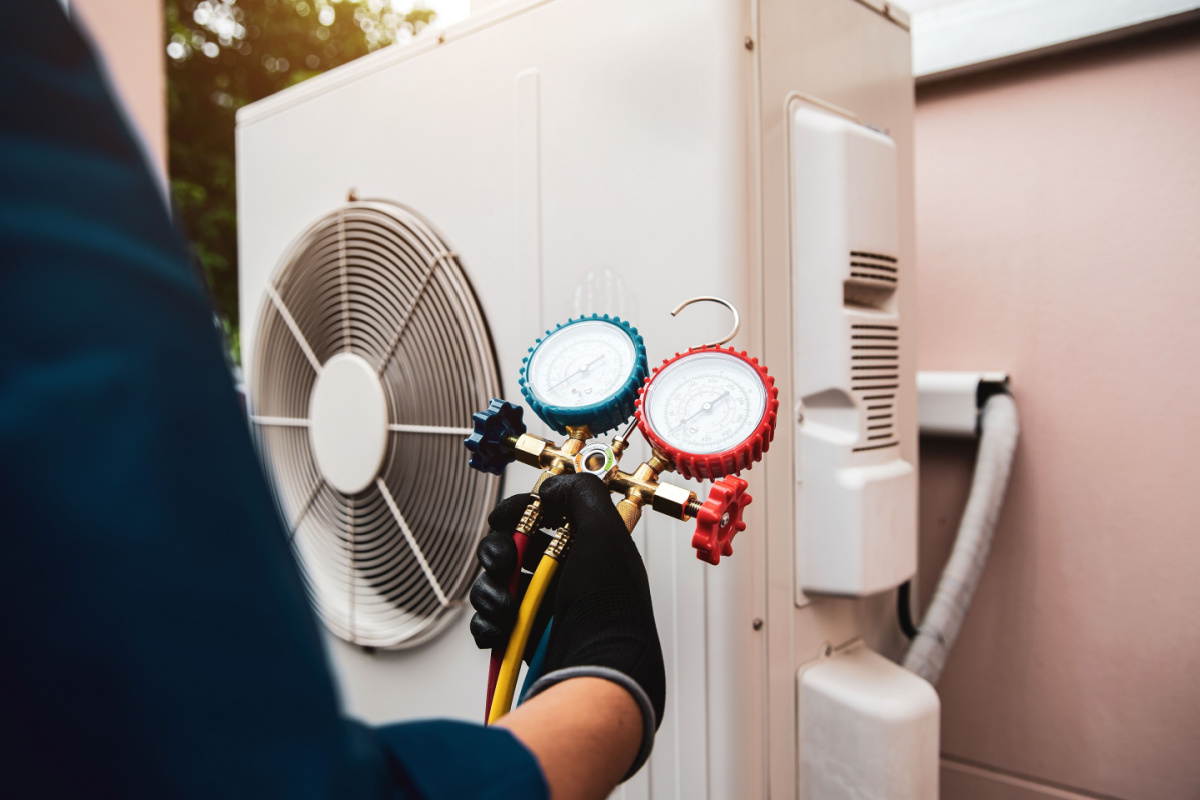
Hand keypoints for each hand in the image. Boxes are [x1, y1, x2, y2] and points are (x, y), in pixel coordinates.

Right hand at [468, 473, 664, 777]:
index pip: (539, 516)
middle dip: (496, 552)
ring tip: (506, 609)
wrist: (601, 667)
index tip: (505, 518)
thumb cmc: (608, 606)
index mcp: (582, 547)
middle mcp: (560, 575)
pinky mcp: (522, 638)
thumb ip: (581, 495)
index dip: (517, 512)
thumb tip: (551, 489)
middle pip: (508, 548)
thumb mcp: (606, 533)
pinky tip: (500, 630)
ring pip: (493, 585)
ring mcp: (539, 607)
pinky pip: (488, 622)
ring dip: (490, 592)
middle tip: (502, 564)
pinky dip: (486, 624)